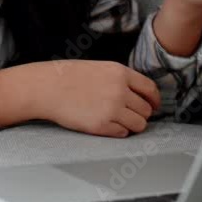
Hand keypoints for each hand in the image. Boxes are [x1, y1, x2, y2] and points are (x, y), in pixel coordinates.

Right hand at [42, 60, 160, 137]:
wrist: (47, 87)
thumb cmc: (69, 77)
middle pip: (146, 110)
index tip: (153, 106)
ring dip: (132, 125)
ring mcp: (111, 108)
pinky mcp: (102, 125)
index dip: (154, 100)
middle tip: (130, 114)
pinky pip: (123, 133)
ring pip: (139, 124)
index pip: (150, 89)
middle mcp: (119, 90)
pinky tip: (106, 124)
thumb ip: (121, 79)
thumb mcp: (100, 68)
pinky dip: (118, 131)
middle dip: (140, 114)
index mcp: (120, 72)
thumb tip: (140, 95)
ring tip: (119, 121)